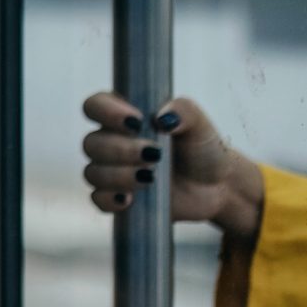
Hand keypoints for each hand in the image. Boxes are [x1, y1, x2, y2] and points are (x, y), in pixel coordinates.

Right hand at [80, 93, 264, 241]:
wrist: (215, 186)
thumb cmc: (202, 149)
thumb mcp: (199, 124)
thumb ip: (183, 110)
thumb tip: (161, 117)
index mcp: (124, 116)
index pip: (95, 106)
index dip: (105, 112)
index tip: (135, 123)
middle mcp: (112, 141)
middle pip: (90, 143)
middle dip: (120, 150)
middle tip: (155, 155)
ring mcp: (112, 171)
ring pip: (92, 173)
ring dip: (120, 175)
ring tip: (151, 178)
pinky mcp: (117, 198)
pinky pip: (98, 200)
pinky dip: (110, 199)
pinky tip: (130, 199)